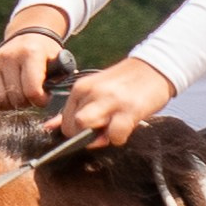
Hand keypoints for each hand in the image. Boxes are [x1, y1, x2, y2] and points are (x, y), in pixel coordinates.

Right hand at [0, 14, 67, 110]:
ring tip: (21, 94)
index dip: (40, 101)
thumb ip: (61, 79)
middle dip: (27, 102)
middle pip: (16, 98)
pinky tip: (10, 93)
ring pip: (0, 100)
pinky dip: (1, 100)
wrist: (27, 37)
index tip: (44, 97)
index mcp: (30, 53)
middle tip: (33, 95)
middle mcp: (9, 56)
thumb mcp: (59, 62)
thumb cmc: (46, 55)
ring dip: (12, 103)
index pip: (32, 91)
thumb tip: (61, 97)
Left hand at [58, 55, 175, 147]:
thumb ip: (75, 108)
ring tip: (111, 131)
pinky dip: (119, 138)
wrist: (155, 67)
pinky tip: (126, 128)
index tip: (91, 130)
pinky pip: (115, 135)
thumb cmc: (125, 83)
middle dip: (83, 137)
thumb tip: (49, 127)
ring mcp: (110, 100)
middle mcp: (92, 92)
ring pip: (85, 127)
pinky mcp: (129, 110)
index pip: (64, 120)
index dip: (75, 133)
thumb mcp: (96, 90)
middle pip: (72, 126)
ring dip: (97, 138)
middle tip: (100, 133)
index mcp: (82, 87)